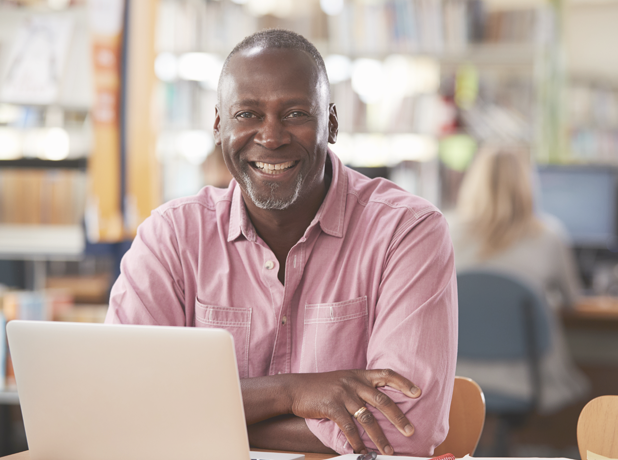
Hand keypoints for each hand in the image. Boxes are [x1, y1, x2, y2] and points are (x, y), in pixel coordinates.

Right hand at [284, 369, 420, 454]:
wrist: (296, 388)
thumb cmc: (322, 387)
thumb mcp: (343, 380)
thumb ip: (361, 387)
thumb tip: (380, 402)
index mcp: (359, 375)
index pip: (386, 374)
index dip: (403, 383)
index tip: (418, 392)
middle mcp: (354, 383)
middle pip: (382, 400)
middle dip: (398, 417)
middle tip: (410, 431)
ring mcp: (343, 394)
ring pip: (367, 418)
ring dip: (379, 437)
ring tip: (388, 451)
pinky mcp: (332, 407)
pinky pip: (349, 427)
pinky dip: (357, 442)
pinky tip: (362, 450)